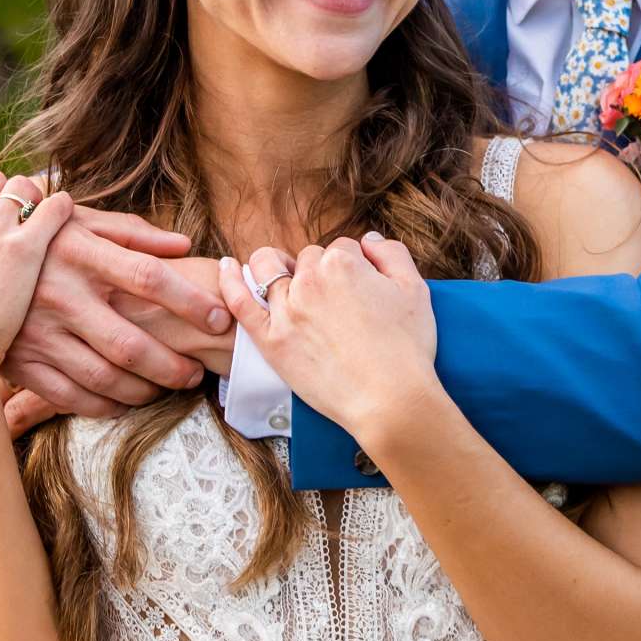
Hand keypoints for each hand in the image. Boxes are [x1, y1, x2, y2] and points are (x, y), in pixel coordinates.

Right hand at [0, 178, 232, 414]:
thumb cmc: (35, 234)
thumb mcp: (77, 219)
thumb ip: (131, 232)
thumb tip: (183, 246)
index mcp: (79, 252)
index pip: (149, 279)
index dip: (190, 302)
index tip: (219, 319)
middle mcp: (60, 295)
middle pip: (130, 342)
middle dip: (172, 365)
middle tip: (198, 372)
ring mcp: (38, 332)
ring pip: (104, 377)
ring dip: (145, 390)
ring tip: (169, 387)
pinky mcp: (19, 361)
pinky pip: (71, 396)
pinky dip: (105, 405)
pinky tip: (127, 401)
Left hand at [218, 233, 436, 441]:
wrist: (389, 399)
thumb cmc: (407, 349)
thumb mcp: (415, 290)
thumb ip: (392, 254)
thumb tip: (368, 241)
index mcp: (344, 263)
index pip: (342, 249)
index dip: (354, 267)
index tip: (362, 290)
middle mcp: (310, 280)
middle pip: (307, 259)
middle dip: (319, 270)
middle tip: (335, 300)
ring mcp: (286, 309)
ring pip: (268, 269)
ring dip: (275, 266)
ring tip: (283, 277)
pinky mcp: (270, 340)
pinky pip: (239, 302)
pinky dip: (229, 280)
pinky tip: (225, 267)